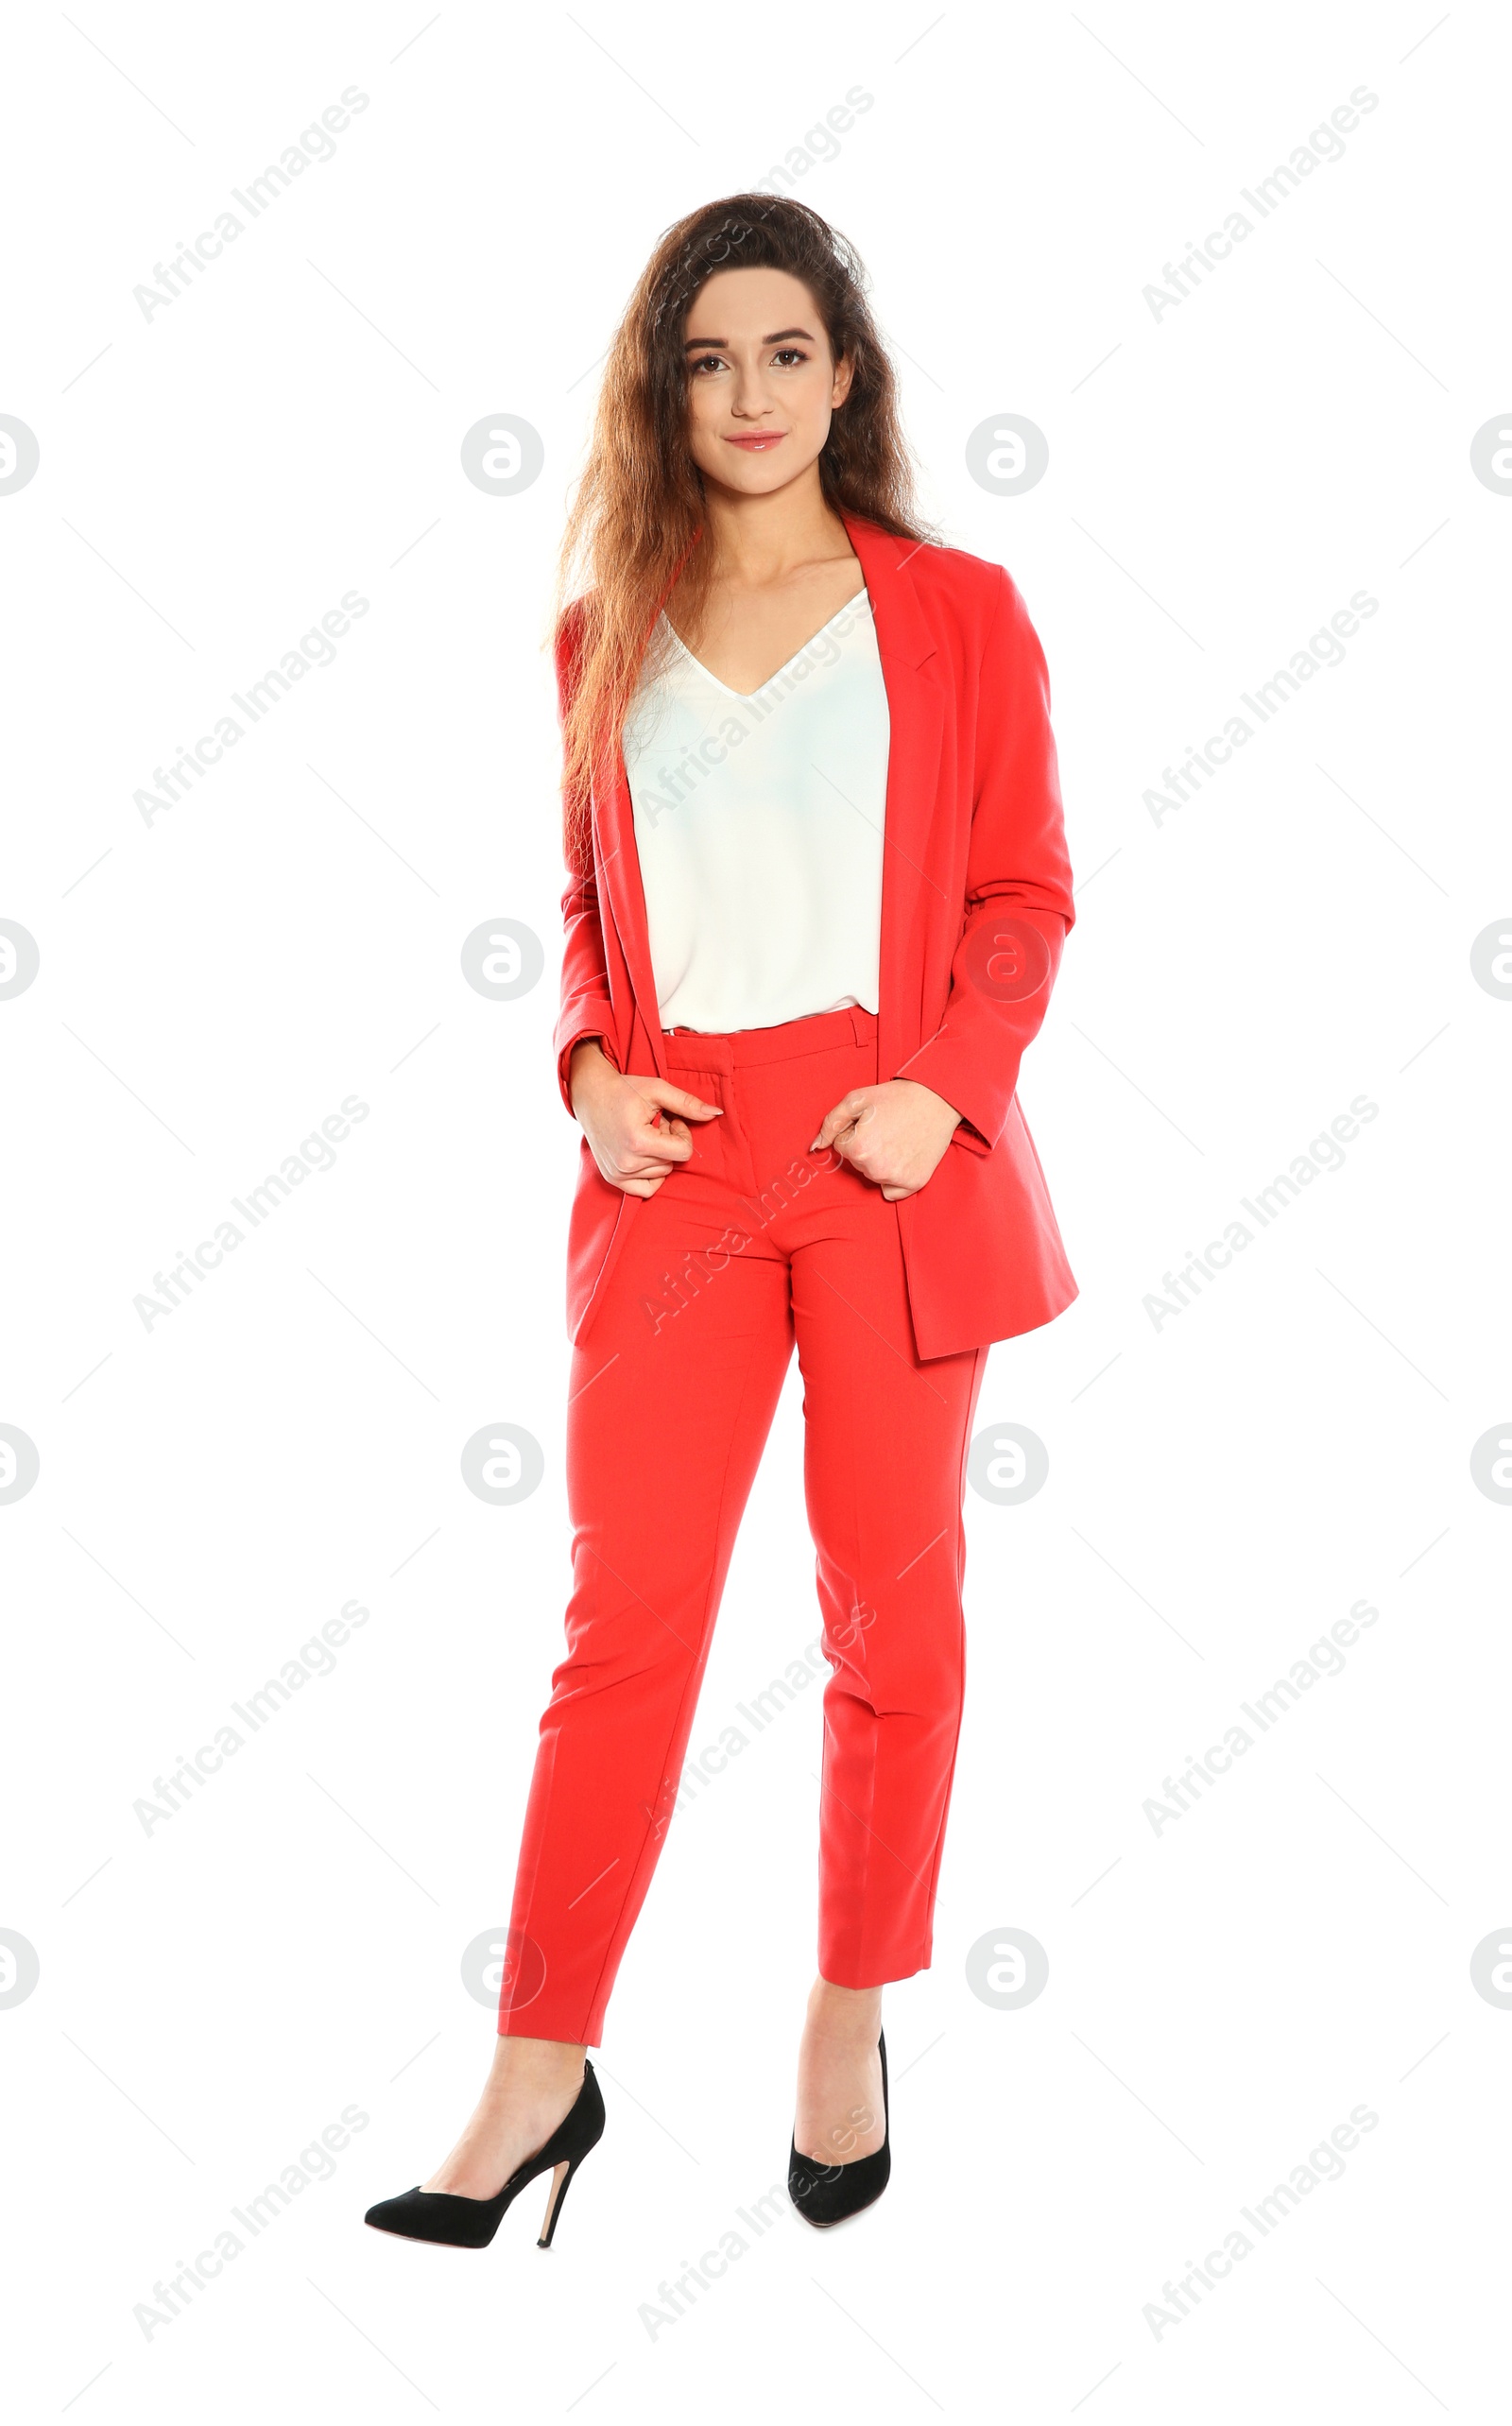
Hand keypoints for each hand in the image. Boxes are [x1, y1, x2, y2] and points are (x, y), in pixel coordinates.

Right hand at [569, 1038, 722, 1196]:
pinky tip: (644, 1155)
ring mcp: (618, 1174)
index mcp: (638, 1142)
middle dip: (669, 1143)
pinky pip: (646, 1190)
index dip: (682, 1133)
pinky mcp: (613, 1179)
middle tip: (653, 1124)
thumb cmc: (625, 1090)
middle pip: (672, 1163)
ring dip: (659, 1155)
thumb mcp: (658, 1090)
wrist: (589, 1095)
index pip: (684, 1152)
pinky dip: (652, 1175)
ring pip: (662, 1174)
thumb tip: (717, 1114)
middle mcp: (626, 1163)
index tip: (669, 1119)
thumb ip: (688, 1104)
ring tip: (644, 1134)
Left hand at [810, 1080, 962, 1199]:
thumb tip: (815, 1147)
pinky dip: (894, 1179)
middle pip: (856, 1163)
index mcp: (858, 1148)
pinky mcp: (914, 1184)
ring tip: (898, 1139)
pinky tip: (904, 1158)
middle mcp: (876, 1169)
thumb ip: (831, 1123)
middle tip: (887, 1128)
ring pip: (873, 1175)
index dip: (855, 1131)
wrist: (937, 1100)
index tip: (873, 1121)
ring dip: (879, 1161)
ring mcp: (896, 1178)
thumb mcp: (856, 1099)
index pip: (841, 1146)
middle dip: (866, 1147)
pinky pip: (891, 1192)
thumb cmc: (896, 1097)